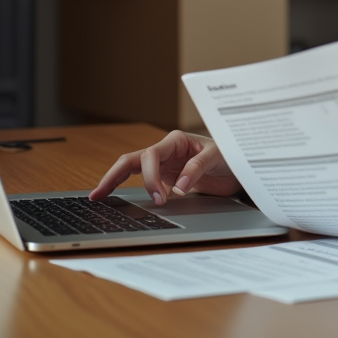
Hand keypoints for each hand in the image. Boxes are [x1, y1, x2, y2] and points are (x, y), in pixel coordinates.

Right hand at [88, 130, 241, 204]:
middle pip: (132, 160)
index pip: (151, 155)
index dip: (151, 177)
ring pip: (131, 168)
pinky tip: (114, 197)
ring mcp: (163, 164)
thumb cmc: (230, 157)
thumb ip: (197, 168)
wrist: (239, 169)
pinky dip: (126, 186)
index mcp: (176, 140)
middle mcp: (166, 150)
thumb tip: (178, 185)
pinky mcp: (164, 176)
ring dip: (114, 180)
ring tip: (98, 196)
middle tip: (100, 194)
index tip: (160, 197)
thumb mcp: (218, 158)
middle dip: (114, 176)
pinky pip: (140, 180)